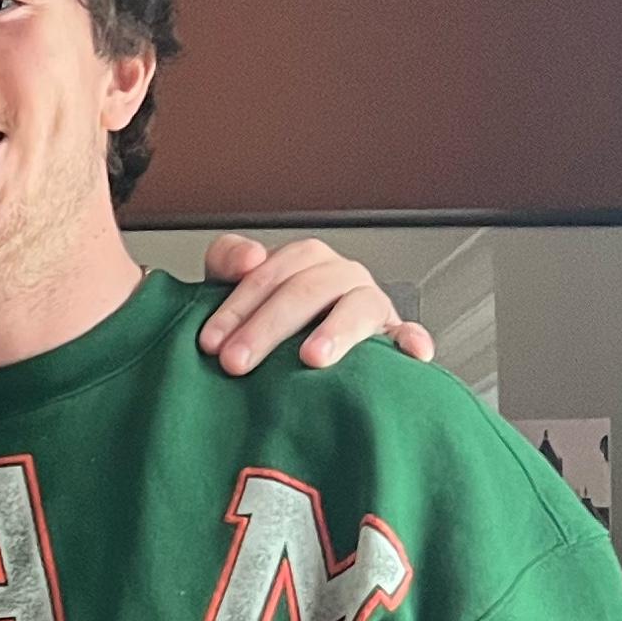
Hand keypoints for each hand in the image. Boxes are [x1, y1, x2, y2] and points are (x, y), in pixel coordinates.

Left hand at [196, 235, 437, 373]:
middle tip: (236, 362)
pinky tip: (409, 354)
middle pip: (307, 290)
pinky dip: (411, 340)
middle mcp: (339, 276)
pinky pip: (407, 333)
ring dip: (335, 330)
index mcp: (304, 261)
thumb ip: (228, 261)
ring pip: (357, 306)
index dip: (237, 306)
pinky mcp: (392, 335)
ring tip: (311, 357)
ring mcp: (368, 304)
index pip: (271, 272)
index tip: (211, 342)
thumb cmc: (267, 320)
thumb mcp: (237, 289)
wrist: (295, 354)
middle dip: (267, 327)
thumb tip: (250, 258)